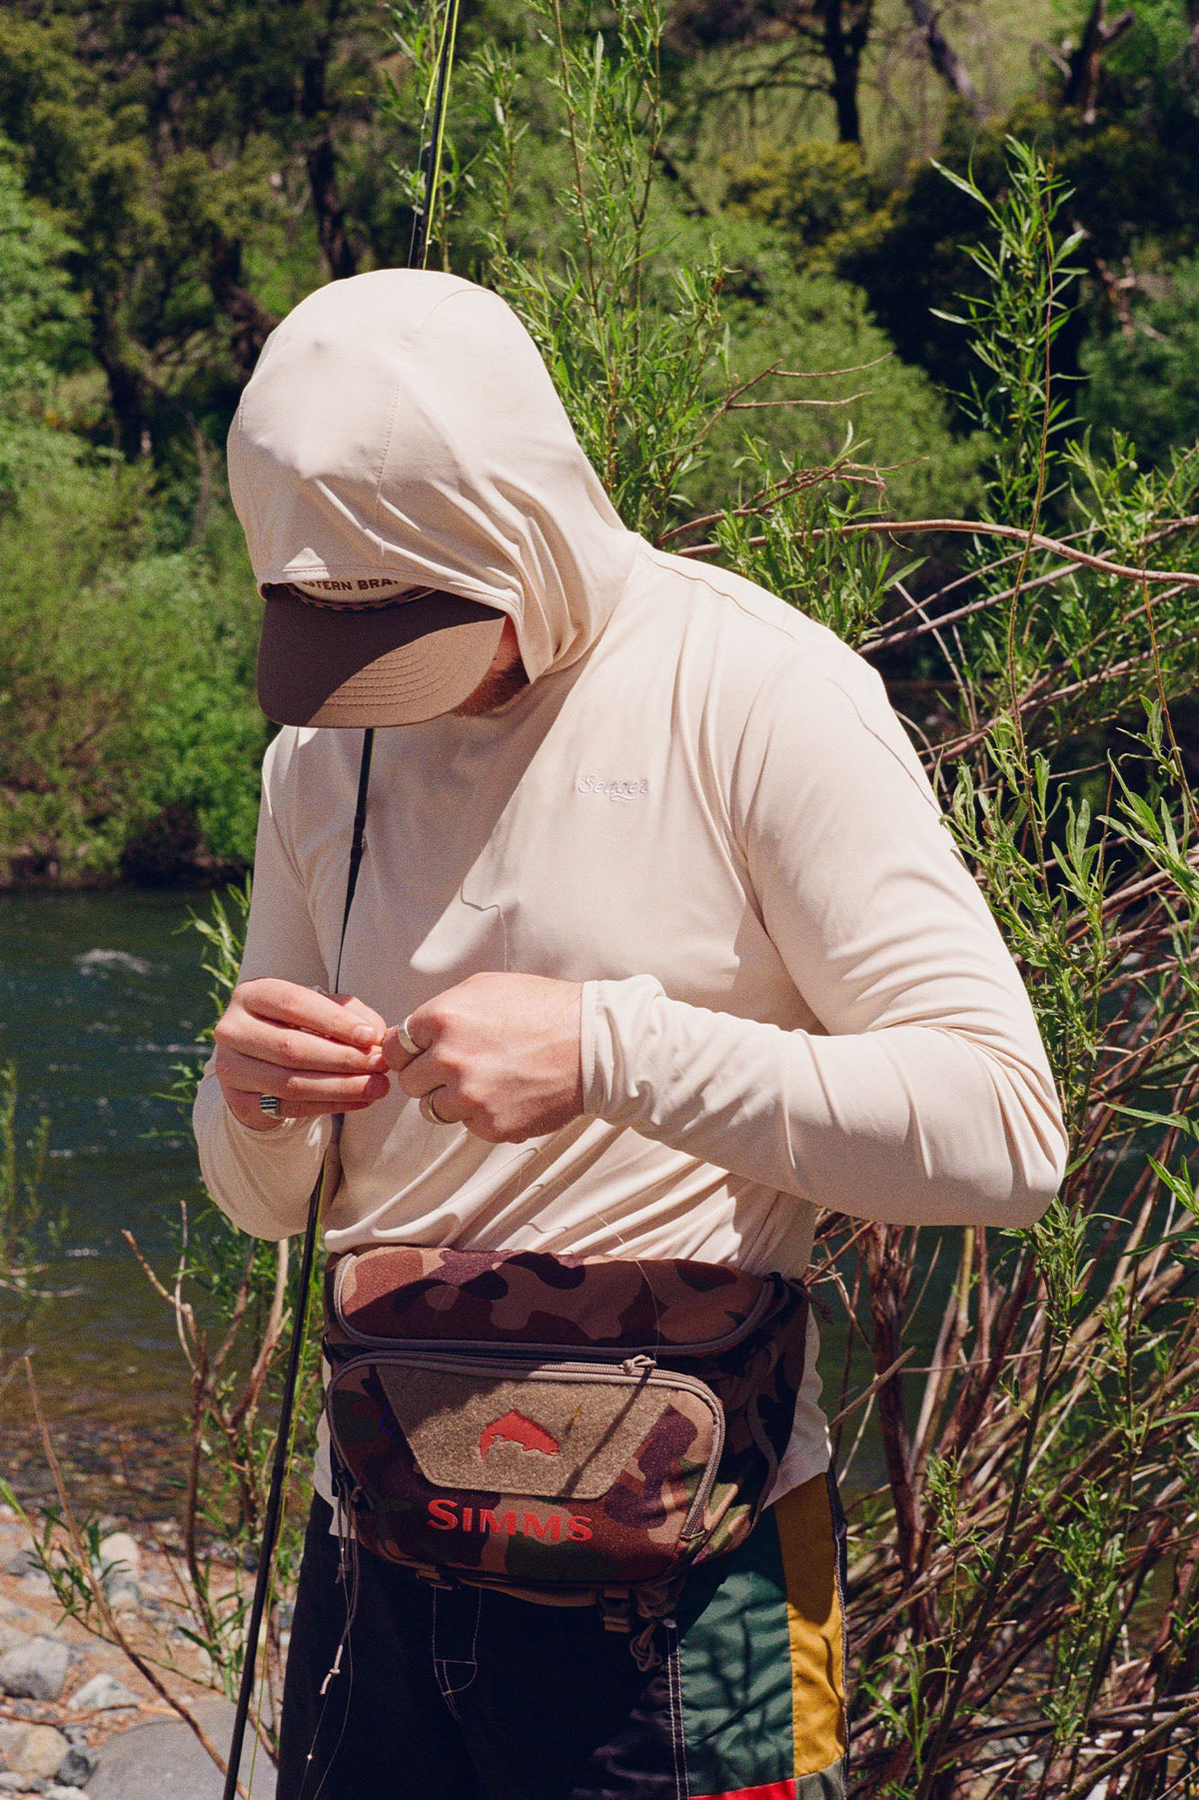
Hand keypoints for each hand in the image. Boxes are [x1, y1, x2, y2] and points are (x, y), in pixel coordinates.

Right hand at [213, 979, 390, 1130]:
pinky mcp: (238, 1102)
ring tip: (376, 1086)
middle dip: (343, 1058)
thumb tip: (376, 1034)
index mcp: (251, 994)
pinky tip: (359, 1101)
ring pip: (291, 1082)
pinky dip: (329, 1105)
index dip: (334, 1021)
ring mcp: (230, 1068)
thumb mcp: (320, 1011)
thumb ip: (350, 1014)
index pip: (294, 1003)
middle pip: (292, 1047)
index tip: (371, 1036)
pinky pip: (289, 1107)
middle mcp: (232, 1029)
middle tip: (380, 1064)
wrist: (259, 1065)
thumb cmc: (297, 1027)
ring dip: (341, 1086)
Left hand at [381, 972, 583, 1142]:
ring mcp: (468, 1097)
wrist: (594, 1045)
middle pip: (409, 1082)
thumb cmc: (542, 1010)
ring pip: (432, 1109)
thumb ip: (441, 1012)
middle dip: (429, 1076)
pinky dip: (482, 1114)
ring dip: (452, 1099)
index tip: (424, 1054)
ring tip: (486, 1081)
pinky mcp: (489, 1126)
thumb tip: (412, 1035)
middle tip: (462, 1066)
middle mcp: (449, 1059)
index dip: (409, 1052)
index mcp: (442, 1019)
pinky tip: (508, 1094)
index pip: (394, 1048)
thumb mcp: (485, 988)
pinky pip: (467, 1126)